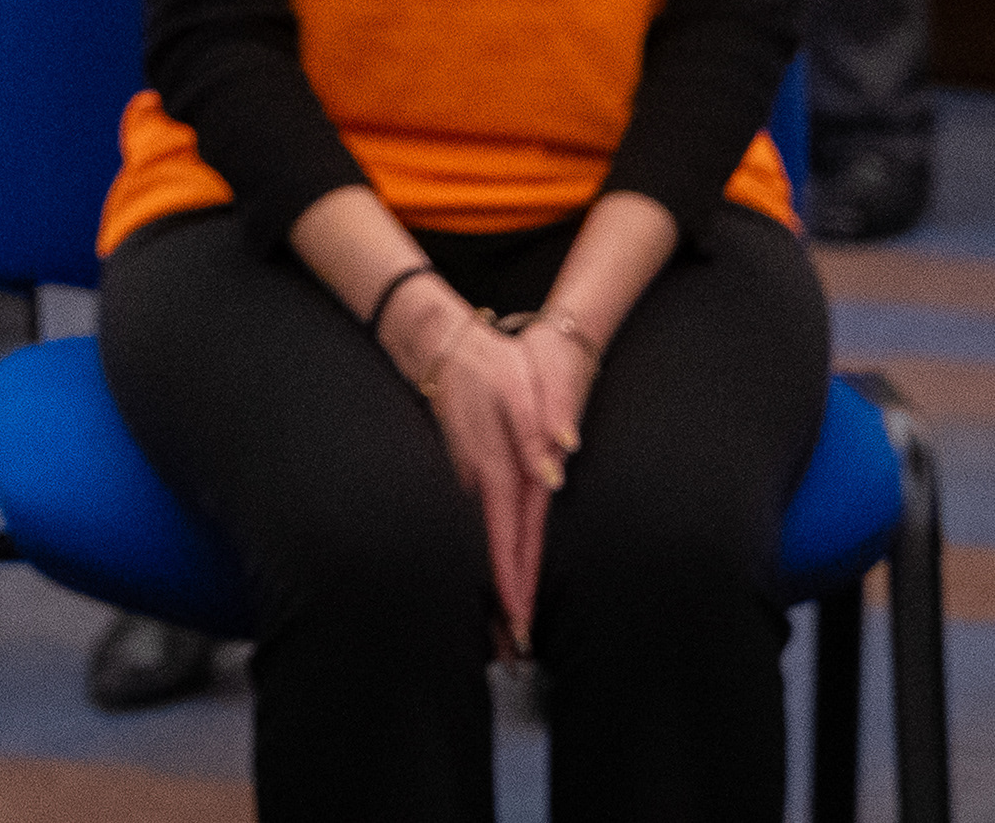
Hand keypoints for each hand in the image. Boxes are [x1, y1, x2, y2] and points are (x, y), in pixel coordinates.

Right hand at [401, 310, 580, 649]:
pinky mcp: (465, 471)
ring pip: (483, 543)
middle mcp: (478, 482)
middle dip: (503, 602)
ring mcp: (467, 479)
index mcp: (497, 468)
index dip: (514, 582)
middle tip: (513, 651)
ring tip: (502, 631)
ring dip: (493, 585)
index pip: (508, 537)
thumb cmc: (490, 365)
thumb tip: (554, 474)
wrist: (440, 344)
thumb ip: (539, 429)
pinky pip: (478, 526)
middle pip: (493, 553)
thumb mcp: (521, 388)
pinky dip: (486, 557)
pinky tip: (490, 573)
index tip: (520, 621)